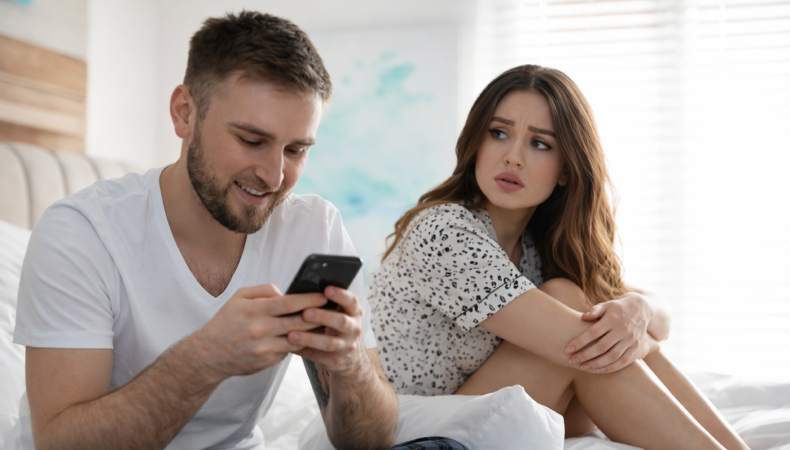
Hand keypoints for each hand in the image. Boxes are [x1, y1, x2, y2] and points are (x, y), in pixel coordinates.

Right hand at [187, 284, 327, 382]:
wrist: (209, 355)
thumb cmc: (226, 322)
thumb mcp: (239, 298)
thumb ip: (263, 291)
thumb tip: (285, 292)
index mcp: (255, 310)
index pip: (289, 303)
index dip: (310, 299)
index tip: (324, 295)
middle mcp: (261, 330)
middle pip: (298, 322)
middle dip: (318, 316)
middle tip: (332, 310)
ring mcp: (265, 348)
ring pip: (297, 338)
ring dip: (313, 332)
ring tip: (325, 324)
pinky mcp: (267, 362)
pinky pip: (288, 350)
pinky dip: (298, 344)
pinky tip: (308, 338)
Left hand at [288, 286, 365, 377]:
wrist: (348, 356)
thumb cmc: (335, 325)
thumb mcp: (338, 312)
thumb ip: (324, 302)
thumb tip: (296, 292)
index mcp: (353, 312)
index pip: (351, 301)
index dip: (340, 295)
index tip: (326, 290)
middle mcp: (354, 328)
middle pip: (341, 321)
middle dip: (323, 316)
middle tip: (305, 313)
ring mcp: (346, 346)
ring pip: (329, 343)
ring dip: (310, 338)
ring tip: (291, 335)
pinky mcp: (336, 360)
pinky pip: (319, 357)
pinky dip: (304, 351)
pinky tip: (290, 347)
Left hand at [565, 292, 651, 372]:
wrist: (642, 308)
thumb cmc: (618, 307)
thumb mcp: (606, 304)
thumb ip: (594, 310)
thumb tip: (582, 317)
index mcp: (612, 319)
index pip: (593, 333)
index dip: (580, 342)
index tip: (568, 349)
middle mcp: (622, 330)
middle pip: (601, 347)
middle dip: (585, 355)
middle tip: (572, 360)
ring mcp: (630, 339)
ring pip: (612, 356)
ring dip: (596, 363)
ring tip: (583, 367)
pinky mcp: (636, 346)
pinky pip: (624, 360)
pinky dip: (612, 367)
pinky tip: (599, 369)